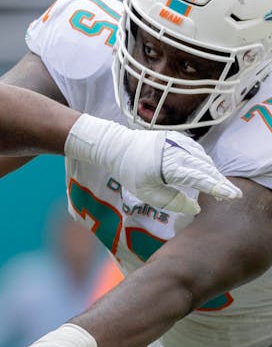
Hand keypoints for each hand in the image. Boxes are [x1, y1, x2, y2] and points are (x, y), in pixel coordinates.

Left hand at [64, 115, 239, 214]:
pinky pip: (196, 151)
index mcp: (170, 166)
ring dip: (212, 172)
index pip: (200, 178)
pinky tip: (206, 171)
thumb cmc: (128, 170)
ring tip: (219, 187)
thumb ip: (171, 201)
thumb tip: (195, 207)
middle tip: (232, 195)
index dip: (218, 188)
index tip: (232, 196)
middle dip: (219, 182)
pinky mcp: (176, 138)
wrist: (114, 145)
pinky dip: (203, 162)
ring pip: (202, 159)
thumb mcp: (146, 192)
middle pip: (206, 168)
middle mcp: (177, 151)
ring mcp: (177, 142)